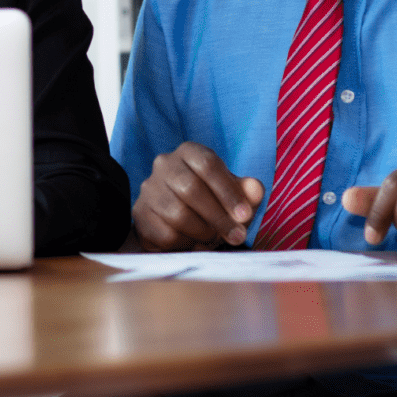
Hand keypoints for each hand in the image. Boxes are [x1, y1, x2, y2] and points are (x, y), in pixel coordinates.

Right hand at [132, 142, 264, 250]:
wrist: (177, 220)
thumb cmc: (212, 202)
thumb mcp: (234, 194)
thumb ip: (248, 192)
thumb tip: (255, 189)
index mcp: (189, 152)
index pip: (208, 164)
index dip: (229, 191)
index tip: (245, 215)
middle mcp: (164, 165)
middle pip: (191, 188)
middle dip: (219, 217)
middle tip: (237, 236)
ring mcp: (149, 189)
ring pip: (177, 214)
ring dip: (203, 232)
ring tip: (214, 238)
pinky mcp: (140, 214)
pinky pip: (166, 234)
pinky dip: (186, 243)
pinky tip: (194, 242)